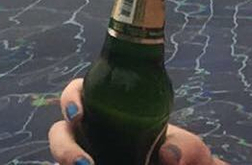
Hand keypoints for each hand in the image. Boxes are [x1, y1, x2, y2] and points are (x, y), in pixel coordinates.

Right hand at [49, 79, 223, 164]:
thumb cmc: (183, 157)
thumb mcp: (192, 150)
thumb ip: (189, 148)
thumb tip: (169, 156)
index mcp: (108, 112)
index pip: (79, 94)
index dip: (70, 98)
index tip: (78, 113)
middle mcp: (90, 135)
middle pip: (60, 132)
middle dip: (63, 146)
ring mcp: (85, 157)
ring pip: (59, 156)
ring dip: (64, 160)